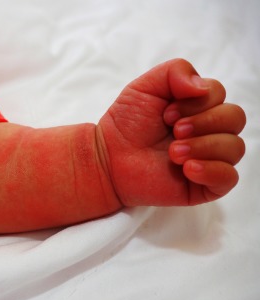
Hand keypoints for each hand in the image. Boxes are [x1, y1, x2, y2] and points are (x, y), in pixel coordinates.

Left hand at [96, 58, 245, 206]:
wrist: (108, 158)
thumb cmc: (126, 124)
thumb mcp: (145, 86)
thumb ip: (176, 70)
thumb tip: (203, 87)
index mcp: (199, 107)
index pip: (219, 95)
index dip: (196, 102)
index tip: (166, 115)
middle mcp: (209, 131)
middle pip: (234, 118)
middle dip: (203, 122)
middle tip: (174, 131)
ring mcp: (209, 159)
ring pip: (235, 147)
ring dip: (203, 146)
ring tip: (173, 153)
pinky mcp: (204, 185)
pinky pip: (229, 178)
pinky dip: (212, 171)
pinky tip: (187, 169)